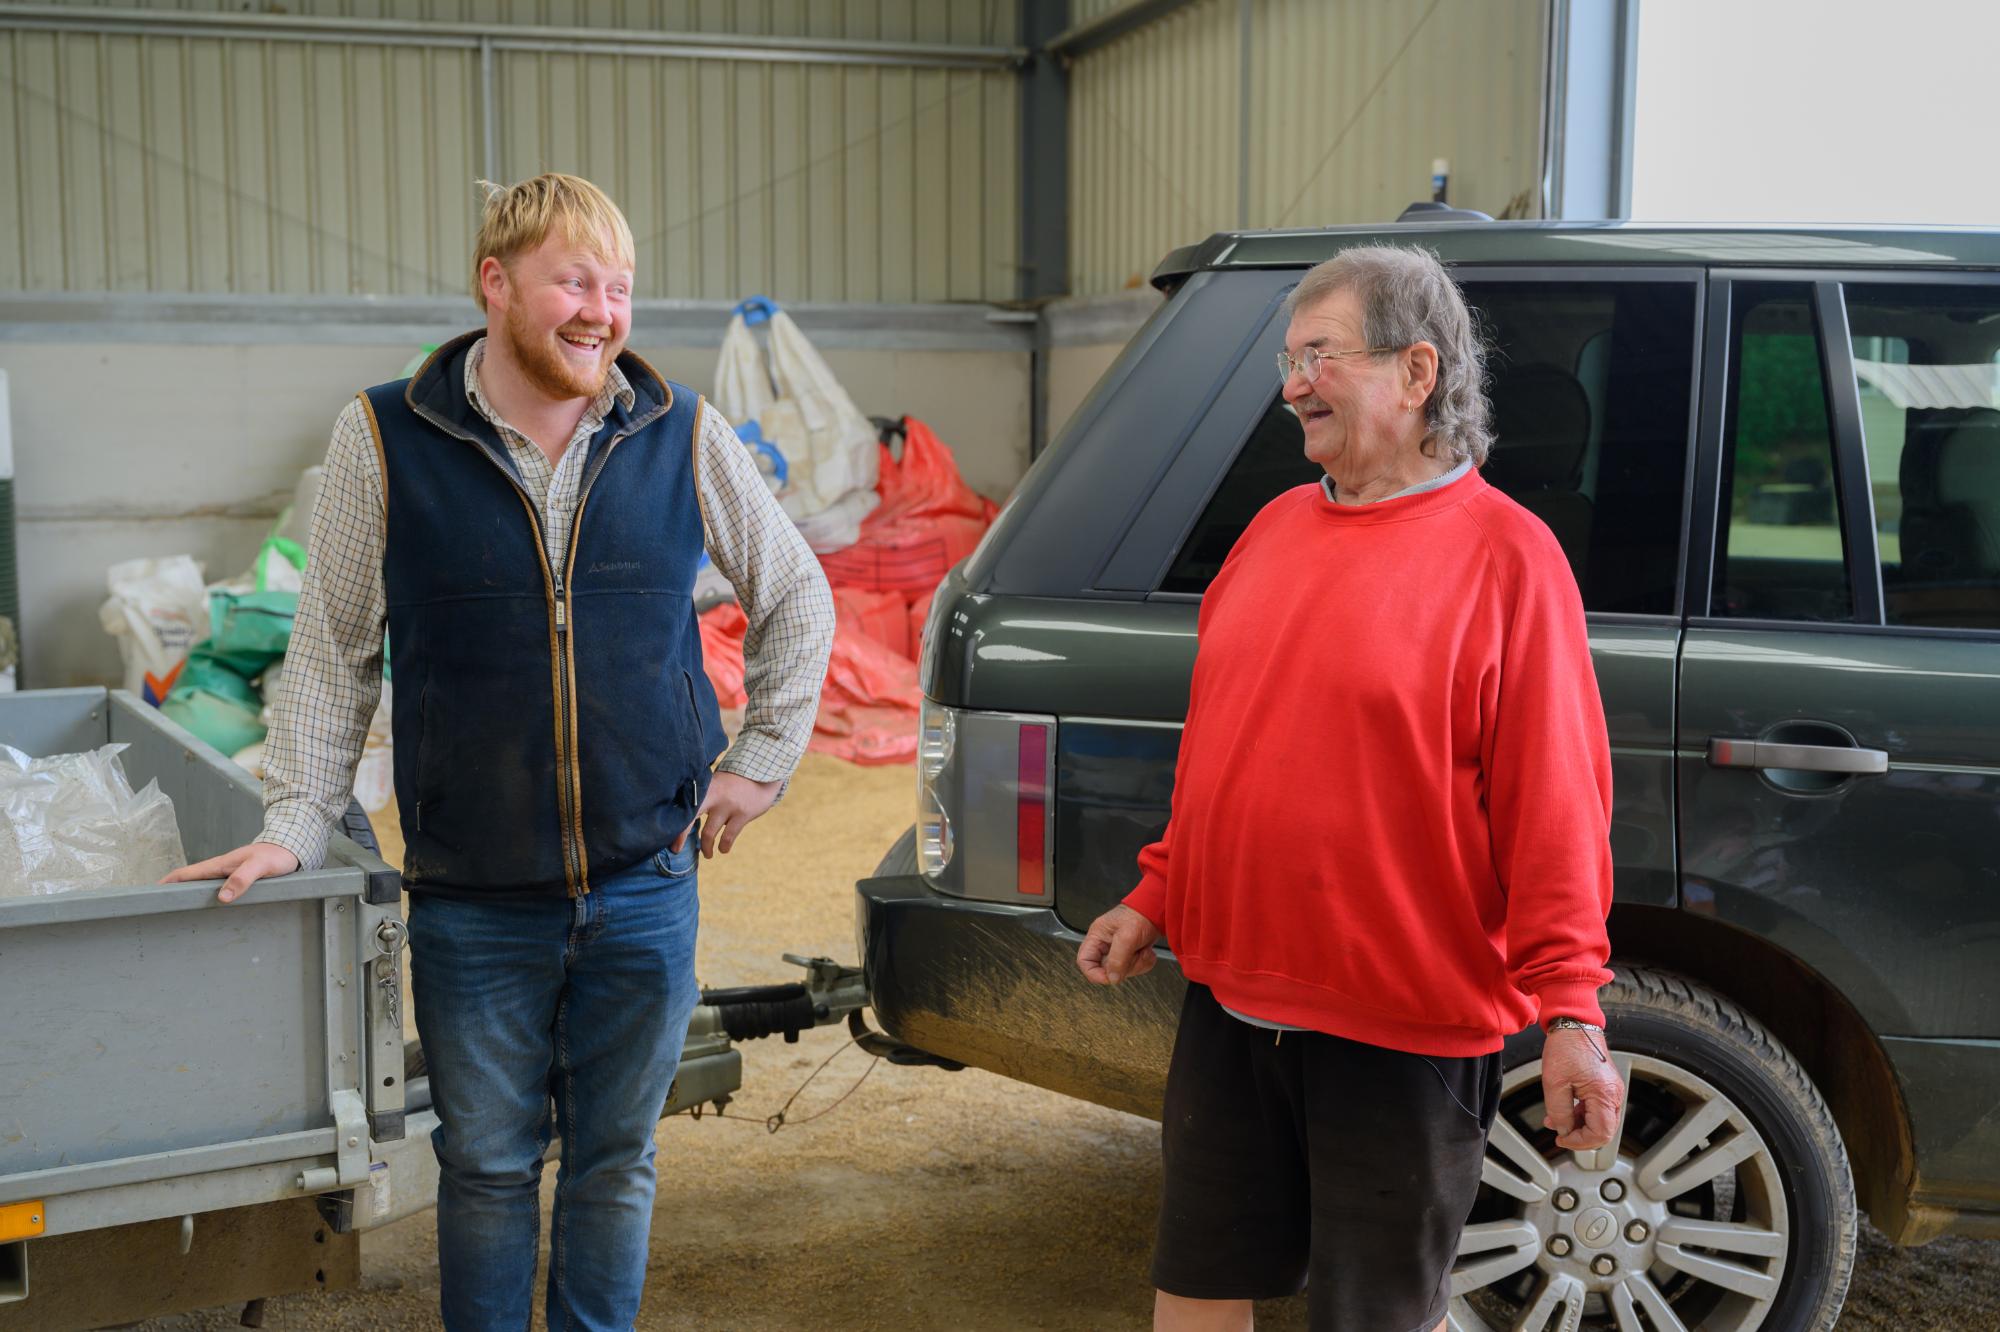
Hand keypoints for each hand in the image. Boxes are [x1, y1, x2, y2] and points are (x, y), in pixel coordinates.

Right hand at [162, 841, 301, 903]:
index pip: (185, 874)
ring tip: (176, 914)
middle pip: (188, 882)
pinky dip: (205, 899)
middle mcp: (219, 870)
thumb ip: (243, 879)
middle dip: (171, 893)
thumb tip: (223, 897)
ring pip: (201, 887)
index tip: (149, 895)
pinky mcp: (236, 880)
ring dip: (187, 897)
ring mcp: (226, 875)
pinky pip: (215, 890)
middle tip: (157, 910)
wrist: (290, 848)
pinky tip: (205, 910)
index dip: (166, 883)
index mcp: (219, 865)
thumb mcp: (260, 866)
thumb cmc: (275, 856)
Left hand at [673, 772, 782, 857]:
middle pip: (690, 818)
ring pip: (708, 833)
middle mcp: (713, 796)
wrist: (763, 774)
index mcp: (705, 788)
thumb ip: (703, 796)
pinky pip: (728, 836)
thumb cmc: (735, 782)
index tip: (671, 839)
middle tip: (676, 850)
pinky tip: (723, 849)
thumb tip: (685, 818)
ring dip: (706, 847)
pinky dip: (724, 846)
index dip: (676, 825)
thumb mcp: (716, 783)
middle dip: (681, 836)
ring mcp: (728, 805)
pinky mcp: (742, 814)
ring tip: (707, 854)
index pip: (685, 807)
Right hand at [1075, 904, 1162, 984]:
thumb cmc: (1139, 914)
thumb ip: (1118, 958)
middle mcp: (1105, 945)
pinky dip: (1144, 963)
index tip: (1109, 977)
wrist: (1156, 910)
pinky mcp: (1129, 955)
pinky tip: (1147, 951)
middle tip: (1135, 955)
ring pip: (1122, 971)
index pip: (1084, 961)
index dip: (1093, 973)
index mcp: (1097, 937)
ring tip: (1143, 950)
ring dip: (1137, 964)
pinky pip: (1134, 969)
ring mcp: (1117, 951)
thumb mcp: (1127, 936)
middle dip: (1125, 966)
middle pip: (1107, 970)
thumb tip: (1112, 978)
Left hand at [1541, 1025, 1624, 1150]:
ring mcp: (1613, 1090)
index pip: (1600, 1134)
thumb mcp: (1554, 1083)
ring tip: (1557, 1120)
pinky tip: (1566, 1111)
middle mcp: (1614, 1094)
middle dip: (1580, 1136)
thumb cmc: (1566, 1047)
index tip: (1562, 1139)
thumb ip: (1560, 1112)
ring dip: (1580, 1126)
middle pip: (1604, 1131)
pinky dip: (1583, 1115)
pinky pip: (1599, 1110)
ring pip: (1601, 1122)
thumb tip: (1564, 1130)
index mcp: (1604, 1094)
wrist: (1574, 1024)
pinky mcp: (1607, 1086)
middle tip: (1560, 1134)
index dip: (1579, 1142)